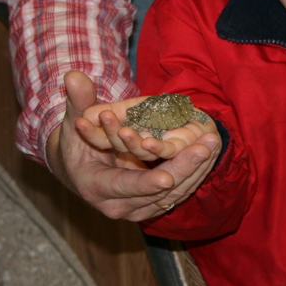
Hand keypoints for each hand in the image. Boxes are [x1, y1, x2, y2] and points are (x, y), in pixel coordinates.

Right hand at [46, 71, 220, 221]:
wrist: (82, 168)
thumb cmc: (78, 141)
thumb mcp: (77, 121)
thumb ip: (78, 101)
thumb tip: (73, 76)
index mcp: (95, 187)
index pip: (124, 187)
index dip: (145, 184)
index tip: (167, 178)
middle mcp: (118, 205)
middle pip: (157, 191)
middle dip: (183, 168)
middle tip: (204, 146)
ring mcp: (138, 209)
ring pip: (174, 193)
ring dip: (197, 168)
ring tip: (213, 143)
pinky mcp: (152, 207)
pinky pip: (180, 192)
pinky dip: (197, 172)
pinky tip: (211, 151)